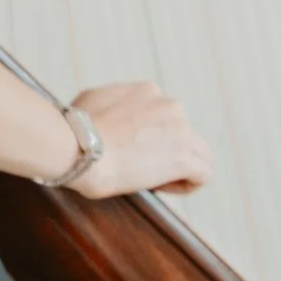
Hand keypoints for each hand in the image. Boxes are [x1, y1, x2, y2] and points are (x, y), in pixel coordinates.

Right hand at [63, 81, 210, 198]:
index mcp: (148, 91)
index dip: (152, 137)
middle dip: (168, 151)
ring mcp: (180, 130)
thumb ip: (110, 103)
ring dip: (182, 168)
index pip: (164, 115)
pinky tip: (165, 189)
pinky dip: (188, 184)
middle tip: (145, 168)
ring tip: (158, 182)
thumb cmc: (77, 128)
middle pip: (184, 133)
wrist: (80, 146)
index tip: (134, 151)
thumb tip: (104, 113)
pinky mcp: (183, 157)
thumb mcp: (93, 99)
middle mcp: (169, 105)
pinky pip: (203, 174)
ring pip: (200, 153)